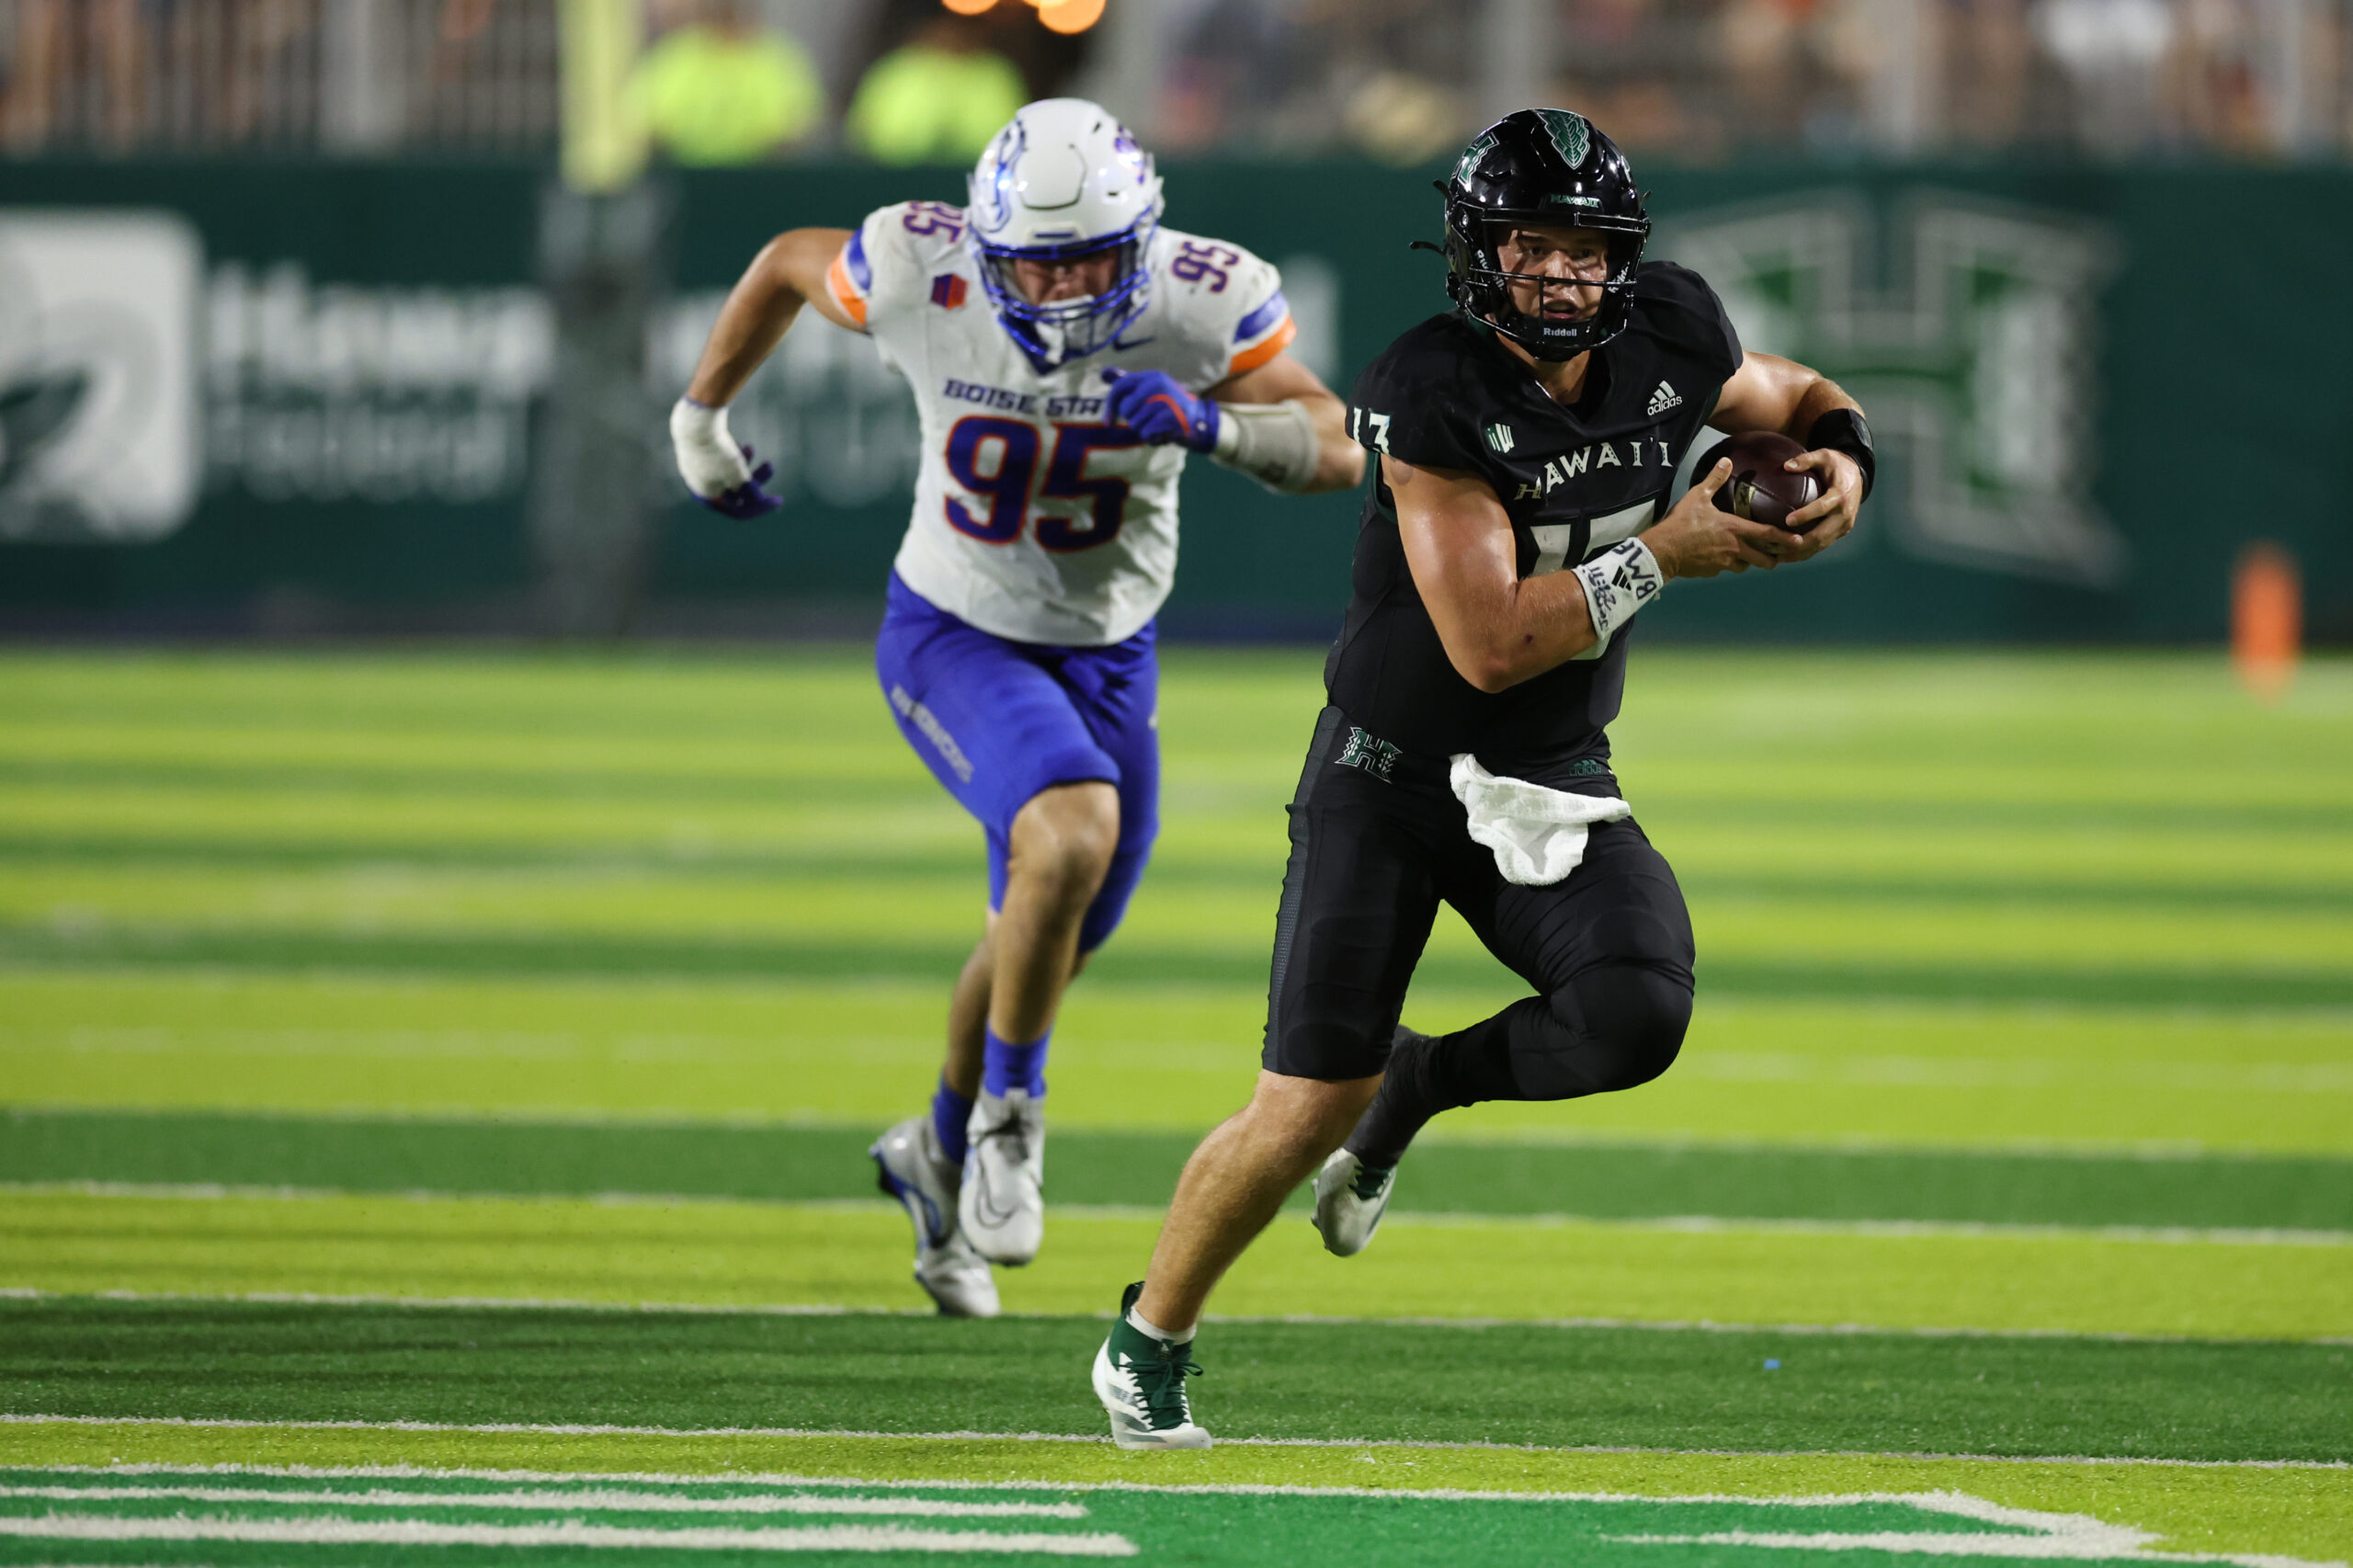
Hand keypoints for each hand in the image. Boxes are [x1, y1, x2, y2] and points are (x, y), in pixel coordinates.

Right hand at [671, 398, 782, 518]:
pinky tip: (739, 443)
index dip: (760, 507)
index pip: (737, 510)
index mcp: (706, 496)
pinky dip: (732, 454)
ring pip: (727, 471)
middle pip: (733, 490)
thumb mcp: (739, 477)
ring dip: (745, 463)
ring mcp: (695, 466)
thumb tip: (758, 502)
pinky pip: (720, 458)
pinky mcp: (696, 450)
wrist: (695, 419)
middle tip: (770, 466)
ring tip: (751, 448)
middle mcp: (698, 483)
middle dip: (754, 480)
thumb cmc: (718, 452)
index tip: (778, 500)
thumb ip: (750, 494)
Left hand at [1101, 368, 1219, 451]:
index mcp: (1151, 376)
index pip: (1120, 387)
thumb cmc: (1169, 407)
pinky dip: (1152, 439)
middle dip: (1133, 420)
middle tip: (1150, 419)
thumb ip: (1127, 382)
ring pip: (1135, 423)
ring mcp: (1165, 401)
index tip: (1107, 422)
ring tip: (1159, 425)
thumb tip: (1103, 373)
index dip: (1109, 406)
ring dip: (1144, 430)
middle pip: (1126, 409)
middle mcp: (1158, 385)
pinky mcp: (1170, 418)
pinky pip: (1146, 434)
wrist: (1200, 422)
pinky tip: (1164, 434)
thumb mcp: (1149, 390)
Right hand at [1641, 458, 1793, 578]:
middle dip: (1774, 559)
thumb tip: (1726, 460)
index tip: (1799, 541)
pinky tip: (1722, 558)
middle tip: (1778, 555)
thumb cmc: (1681, 523)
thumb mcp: (1697, 496)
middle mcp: (1734, 548)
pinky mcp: (1712, 571)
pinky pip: (1726, 569)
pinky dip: (1728, 564)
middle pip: (1763, 559)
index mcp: (1735, 529)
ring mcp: (1724, 563)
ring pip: (1746, 566)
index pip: (1768, 535)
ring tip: (1751, 556)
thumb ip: (1715, 479)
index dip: (1785, 539)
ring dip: (1750, 562)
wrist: (1663, 551)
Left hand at [1776, 448, 1862, 557]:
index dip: (1806, 515)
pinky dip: (1806, 552)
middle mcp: (1844, 514)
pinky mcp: (1841, 532)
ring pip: (1821, 544)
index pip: (1822, 508)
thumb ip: (1806, 459)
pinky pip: (1823, 545)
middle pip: (1821, 534)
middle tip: (1776, 546)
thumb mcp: (1824, 455)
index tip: (1787, 521)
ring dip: (1799, 552)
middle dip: (1798, 543)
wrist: (1858, 475)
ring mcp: (1844, 525)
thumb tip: (1786, 466)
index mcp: (1840, 495)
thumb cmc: (1836, 465)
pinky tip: (1788, 555)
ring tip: (1777, 556)